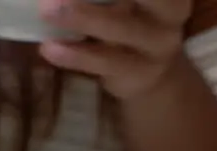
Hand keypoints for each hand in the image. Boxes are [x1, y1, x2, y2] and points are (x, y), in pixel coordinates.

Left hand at [38, 0, 191, 98]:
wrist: (152, 75)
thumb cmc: (130, 21)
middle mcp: (170, 11)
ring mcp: (157, 44)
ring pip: (121, 27)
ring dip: (82, 16)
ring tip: (47, 9)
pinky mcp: (137, 72)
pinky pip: (105, 62)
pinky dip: (75, 54)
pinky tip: (49, 47)